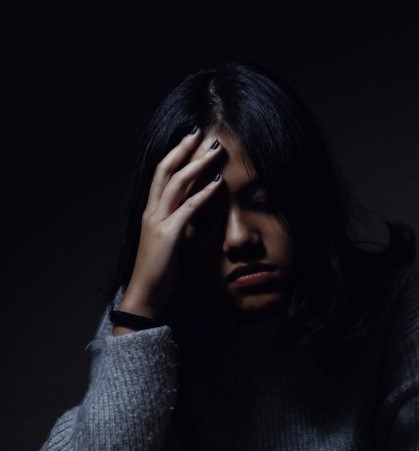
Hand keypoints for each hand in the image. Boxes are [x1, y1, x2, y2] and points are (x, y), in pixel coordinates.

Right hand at [117, 129, 223, 321]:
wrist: (145, 294)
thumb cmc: (158, 272)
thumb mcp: (168, 243)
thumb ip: (177, 225)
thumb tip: (196, 215)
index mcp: (150, 212)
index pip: (161, 175)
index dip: (175, 155)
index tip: (189, 140)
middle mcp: (152, 212)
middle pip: (166, 171)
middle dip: (183, 149)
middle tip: (201, 133)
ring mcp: (158, 222)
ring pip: (177, 184)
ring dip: (197, 165)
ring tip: (214, 151)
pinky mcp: (169, 235)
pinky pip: (188, 208)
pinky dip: (204, 193)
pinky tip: (218, 183)